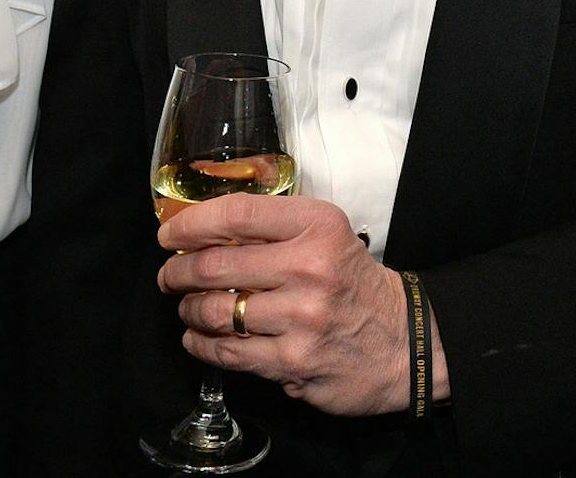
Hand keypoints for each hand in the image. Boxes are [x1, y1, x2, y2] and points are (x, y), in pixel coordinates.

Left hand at [158, 194, 434, 415]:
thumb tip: (203, 231)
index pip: (236, 214)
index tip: (169, 235)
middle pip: (215, 265)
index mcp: (317, 225)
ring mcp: (301, 318)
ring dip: (188, 310)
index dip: (190, 224)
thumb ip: (274, 227)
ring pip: (214, 312)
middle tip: (169, 276)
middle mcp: (310, 267)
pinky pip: (227, 352)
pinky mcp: (294, 362)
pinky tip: (197, 337)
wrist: (406, 341)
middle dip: (178, 271)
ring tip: (188, 308)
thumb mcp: (327, 235)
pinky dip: (201, 344)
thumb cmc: (353, 283)